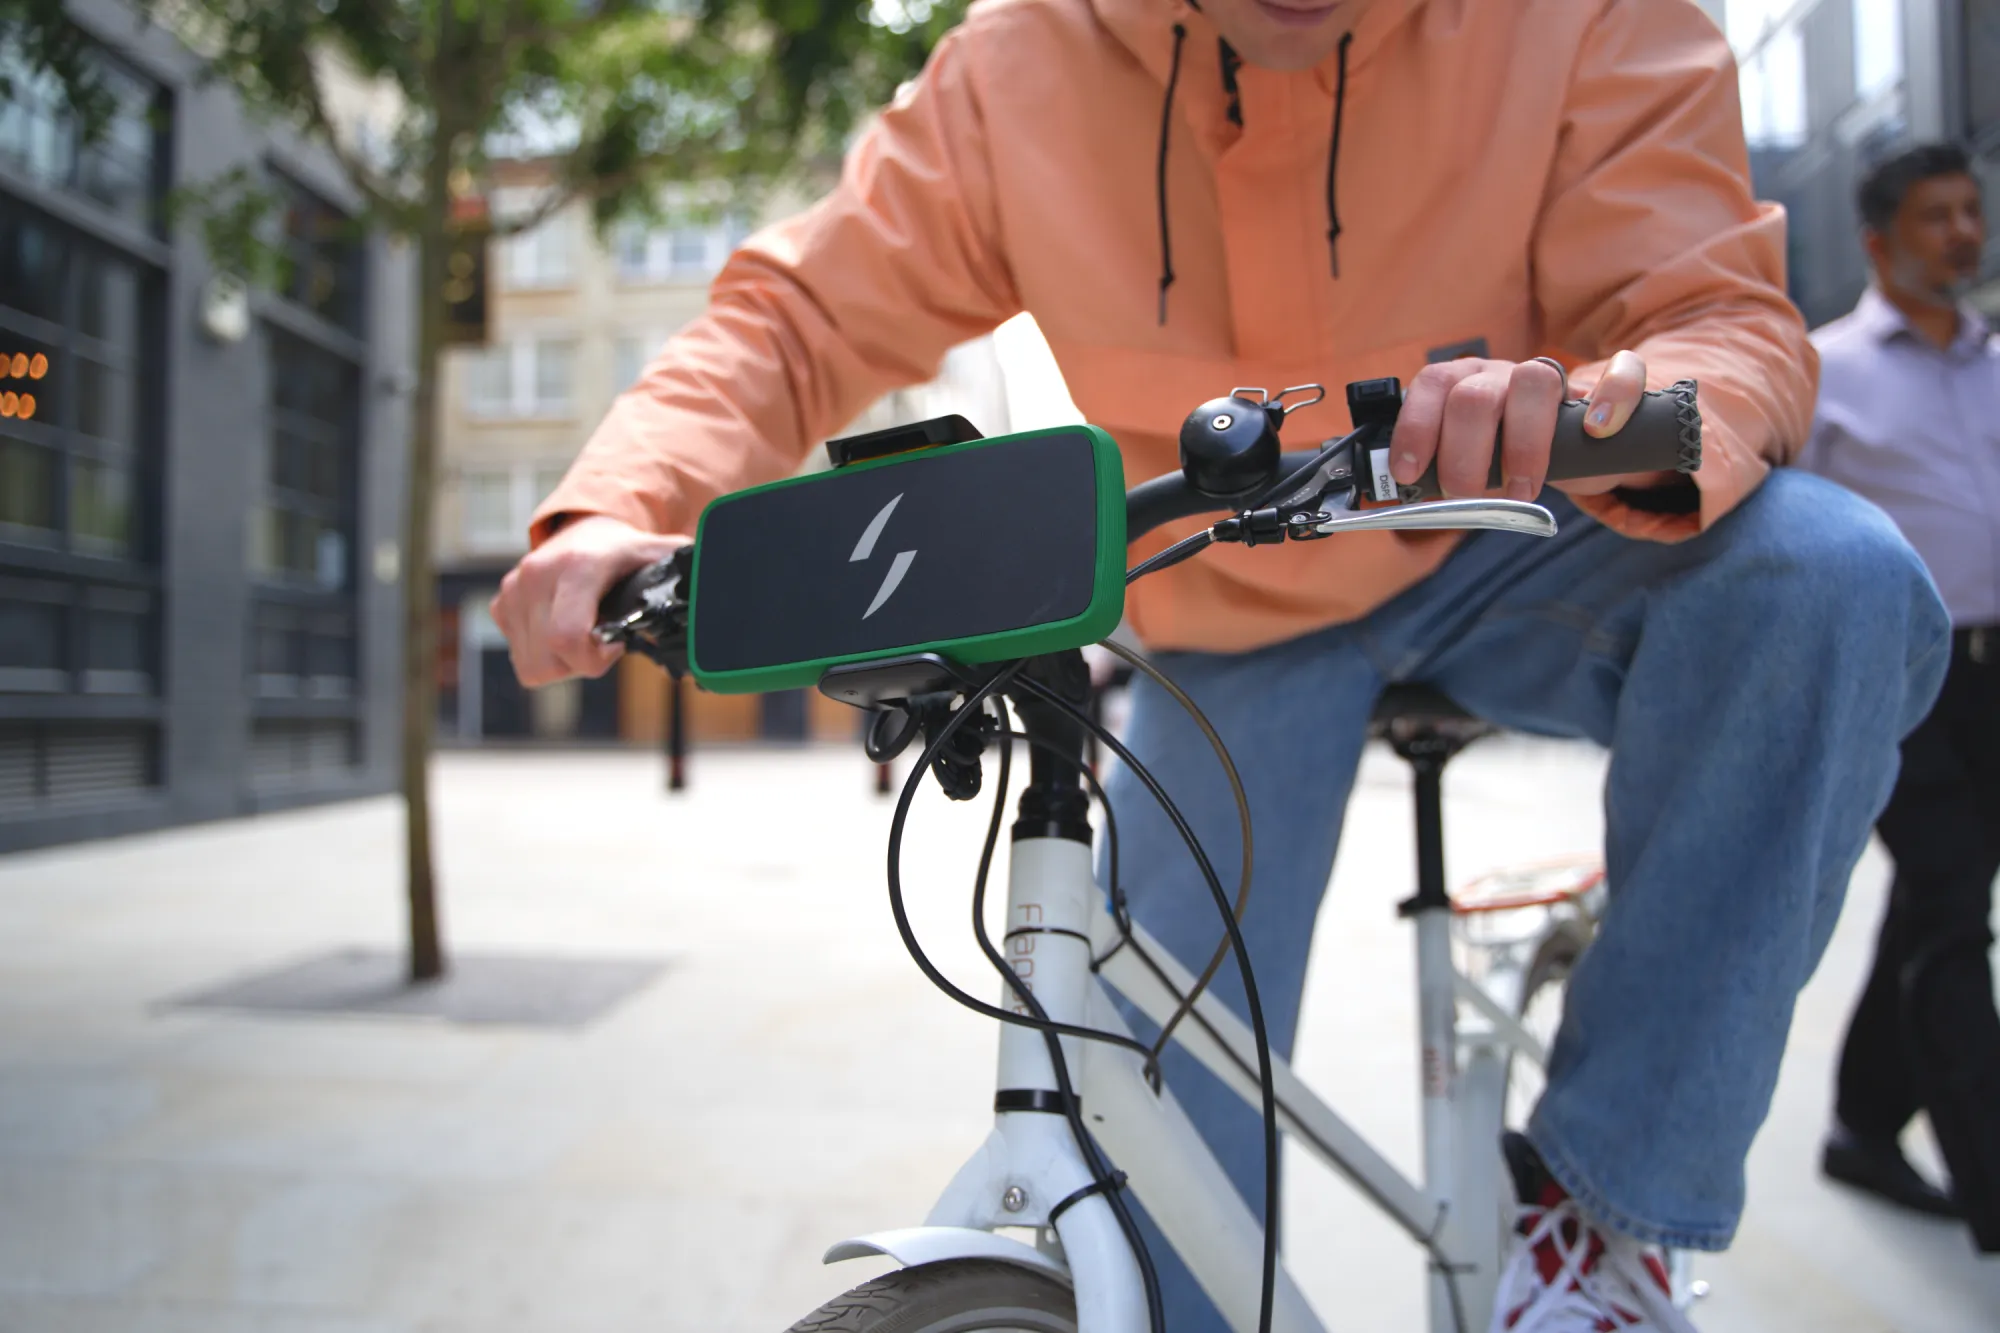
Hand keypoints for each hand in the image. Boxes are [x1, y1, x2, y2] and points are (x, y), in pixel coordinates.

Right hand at [491, 516, 687, 686]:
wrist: (587, 529)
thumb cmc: (627, 551)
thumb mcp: (661, 556)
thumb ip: (689, 574)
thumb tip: (719, 590)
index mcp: (578, 566)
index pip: (567, 638)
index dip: (593, 659)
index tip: (615, 643)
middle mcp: (537, 574)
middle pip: (548, 661)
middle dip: (581, 663)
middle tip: (604, 640)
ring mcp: (514, 589)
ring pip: (532, 666)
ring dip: (562, 662)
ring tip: (586, 634)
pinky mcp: (501, 603)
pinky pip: (519, 655)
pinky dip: (543, 653)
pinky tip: (565, 629)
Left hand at [1387, 350, 1649, 499]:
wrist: (1571, 435)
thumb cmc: (1504, 454)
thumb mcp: (1468, 460)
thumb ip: (1439, 470)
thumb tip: (1401, 499)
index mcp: (1461, 384)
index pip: (1432, 386)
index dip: (1416, 428)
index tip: (1409, 473)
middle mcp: (1501, 374)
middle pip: (1474, 397)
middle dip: (1463, 454)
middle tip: (1465, 495)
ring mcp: (1550, 375)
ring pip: (1533, 381)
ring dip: (1523, 444)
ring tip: (1521, 490)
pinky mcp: (1606, 383)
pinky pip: (1620, 372)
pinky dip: (1611, 399)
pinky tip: (1597, 430)